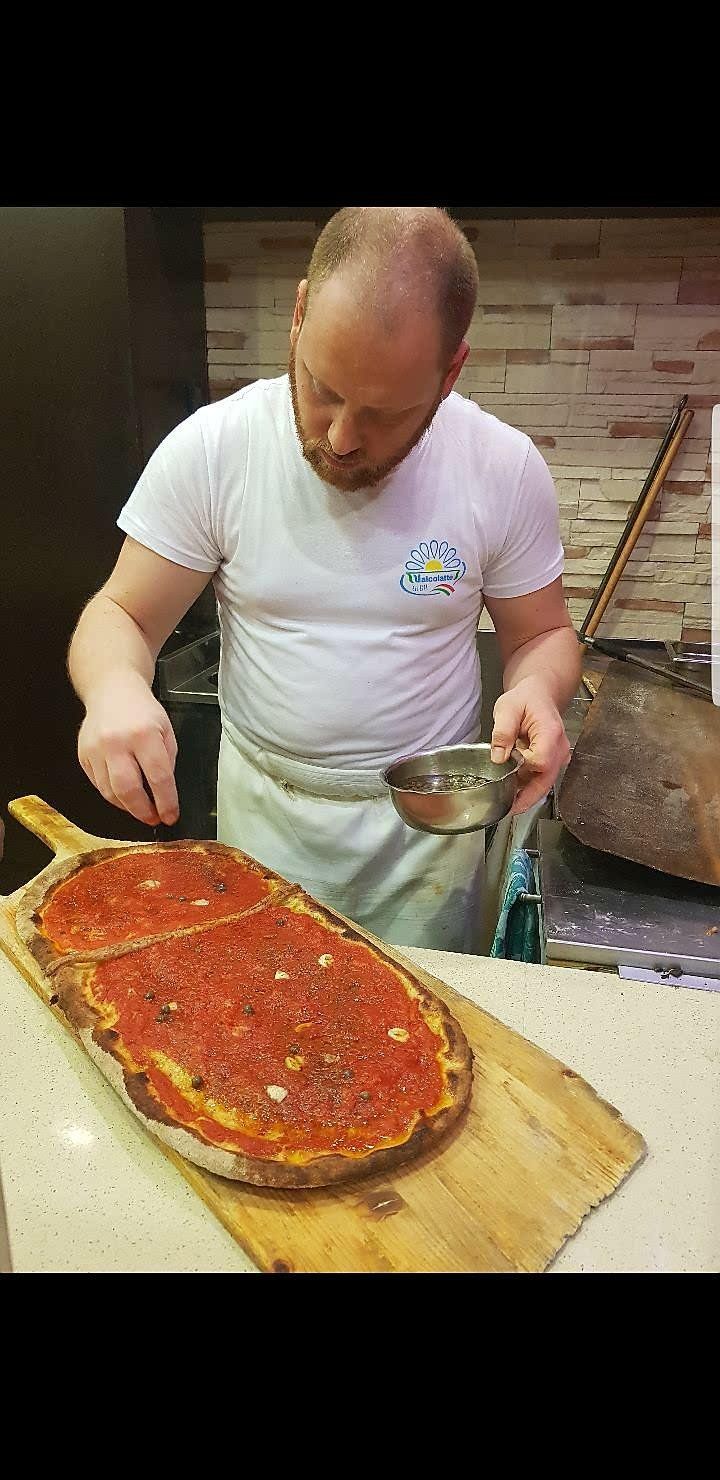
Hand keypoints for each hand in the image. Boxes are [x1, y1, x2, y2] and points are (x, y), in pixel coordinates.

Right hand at [78, 672, 179, 827]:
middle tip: (153, 818)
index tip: (171, 816)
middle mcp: (117, 742)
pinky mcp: (83, 754)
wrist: (111, 689)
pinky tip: (124, 794)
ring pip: (110, 792)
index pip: (158, 777)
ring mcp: (96, 749)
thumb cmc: (142, 710)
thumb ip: (167, 761)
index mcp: (144, 734)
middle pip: (128, 789)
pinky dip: (112, 795)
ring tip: (140, 808)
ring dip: (127, 807)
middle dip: (143, 811)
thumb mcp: (166, 730)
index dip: (166, 802)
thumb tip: (164, 793)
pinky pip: (98, 784)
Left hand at [490, 676, 570, 814]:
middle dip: (527, 797)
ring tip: (507, 804)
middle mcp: (559, 747)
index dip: (522, 769)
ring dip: (527, 795)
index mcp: (550, 732)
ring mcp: (558, 756)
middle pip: (546, 780)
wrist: (540, 694)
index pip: (540, 761)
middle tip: (507, 809)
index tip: (506, 767)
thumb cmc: (526, 698)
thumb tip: (498, 757)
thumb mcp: (507, 708)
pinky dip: (528, 788)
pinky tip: (513, 793)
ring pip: (545, 783)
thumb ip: (502, 732)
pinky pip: (542, 779)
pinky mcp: (553, 762)